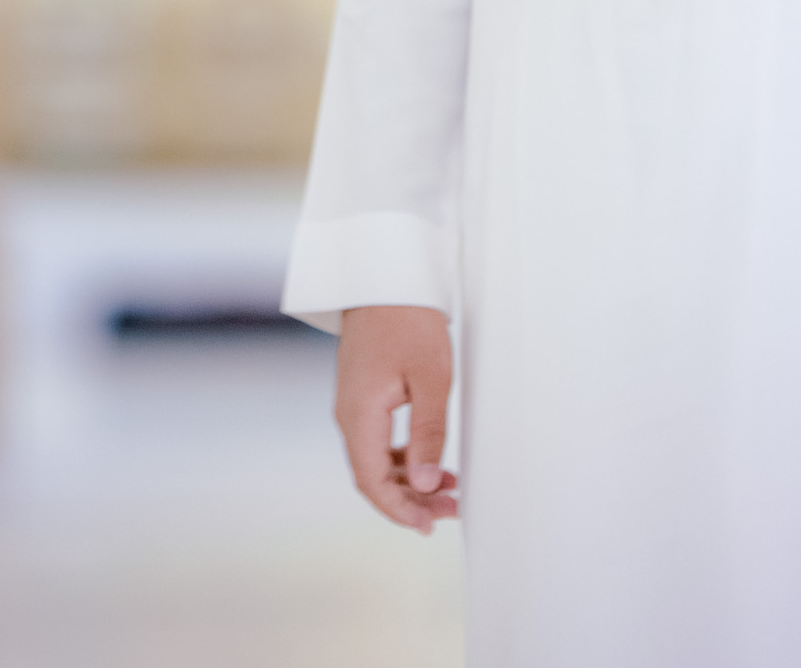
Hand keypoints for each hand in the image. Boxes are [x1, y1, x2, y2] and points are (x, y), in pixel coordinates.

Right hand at [335, 305, 457, 531]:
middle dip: (410, 500)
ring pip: (375, 461)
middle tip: (452, 509)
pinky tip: (430, 461)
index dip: (400, 510)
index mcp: (359, 415)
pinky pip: (377, 441)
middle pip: (372, 477)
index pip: (371, 482)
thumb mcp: (431, 376)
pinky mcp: (362, 395)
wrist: (386, 275)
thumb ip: (428, 433)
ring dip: (409, 481)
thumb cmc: (410, 319)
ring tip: (449, 489)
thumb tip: (424, 484)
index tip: (431, 524)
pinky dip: (402, 458)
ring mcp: (353, 405)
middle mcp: (349, 415)